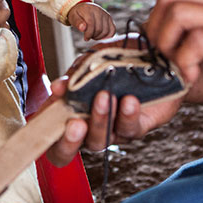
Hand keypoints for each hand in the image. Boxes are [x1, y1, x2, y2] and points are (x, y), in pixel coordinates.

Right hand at [44, 41, 181, 167]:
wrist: (157, 53)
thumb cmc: (119, 57)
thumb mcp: (93, 59)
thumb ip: (75, 74)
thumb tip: (58, 87)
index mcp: (72, 111)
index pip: (50, 134)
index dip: (45, 132)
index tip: (49, 114)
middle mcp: (89, 126)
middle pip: (69, 150)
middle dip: (69, 140)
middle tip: (75, 123)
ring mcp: (112, 130)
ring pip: (99, 140)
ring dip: (100, 119)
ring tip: (105, 96)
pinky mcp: (138, 128)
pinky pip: (129, 129)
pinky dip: (127, 115)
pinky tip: (129, 100)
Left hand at [66, 1, 115, 39]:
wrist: (83, 8)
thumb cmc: (77, 14)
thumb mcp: (73, 17)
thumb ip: (77, 22)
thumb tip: (83, 28)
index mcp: (89, 10)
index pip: (91, 25)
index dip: (88, 34)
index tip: (85, 38)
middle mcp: (99, 10)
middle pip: (99, 29)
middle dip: (93, 36)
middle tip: (89, 36)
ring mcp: (105, 14)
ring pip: (106, 31)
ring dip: (99, 37)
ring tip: (93, 35)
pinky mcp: (109, 18)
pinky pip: (113, 30)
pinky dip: (108, 36)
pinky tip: (101, 36)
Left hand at [144, 0, 202, 96]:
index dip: (162, 25)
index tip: (165, 52)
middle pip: (167, 0)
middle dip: (154, 33)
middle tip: (160, 62)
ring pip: (174, 14)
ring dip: (164, 46)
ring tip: (174, 70)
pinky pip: (195, 42)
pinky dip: (184, 61)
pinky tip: (193, 78)